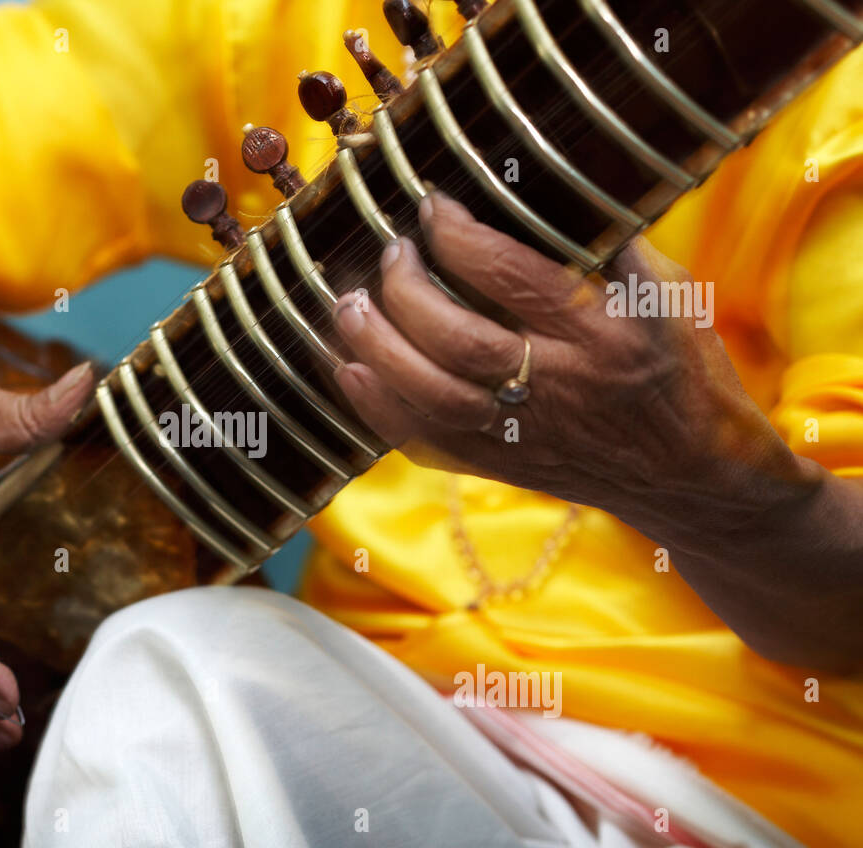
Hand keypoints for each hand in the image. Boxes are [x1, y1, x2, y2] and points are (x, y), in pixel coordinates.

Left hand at [331, 192, 816, 549]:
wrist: (691, 473)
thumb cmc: (681, 369)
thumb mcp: (669, 298)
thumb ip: (612, 247)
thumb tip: (542, 184)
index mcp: (606, 336)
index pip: (516, 280)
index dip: (460, 240)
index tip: (431, 207)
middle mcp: (561, 390)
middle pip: (461, 343)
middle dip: (407, 294)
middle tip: (387, 254)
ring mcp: (525, 435)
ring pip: (433, 398)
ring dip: (378, 349)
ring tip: (346, 306)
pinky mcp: (501, 466)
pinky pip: (426, 442)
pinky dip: (378, 408)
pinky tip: (347, 370)